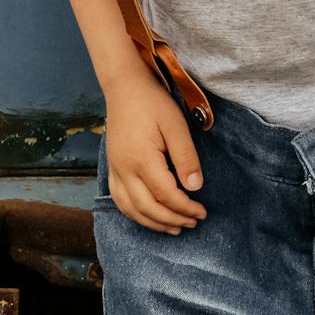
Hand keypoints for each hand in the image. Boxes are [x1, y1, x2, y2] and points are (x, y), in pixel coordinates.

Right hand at [103, 73, 207, 233]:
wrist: (124, 86)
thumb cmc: (153, 102)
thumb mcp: (176, 125)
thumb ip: (186, 157)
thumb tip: (195, 187)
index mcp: (142, 159)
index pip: (166, 195)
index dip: (186, 208)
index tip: (203, 212)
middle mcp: (124, 169)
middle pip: (148, 208)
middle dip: (172, 220)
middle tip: (193, 223)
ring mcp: (115, 169)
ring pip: (131, 209)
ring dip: (153, 223)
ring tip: (175, 227)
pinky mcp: (112, 167)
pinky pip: (119, 200)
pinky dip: (135, 214)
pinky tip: (149, 216)